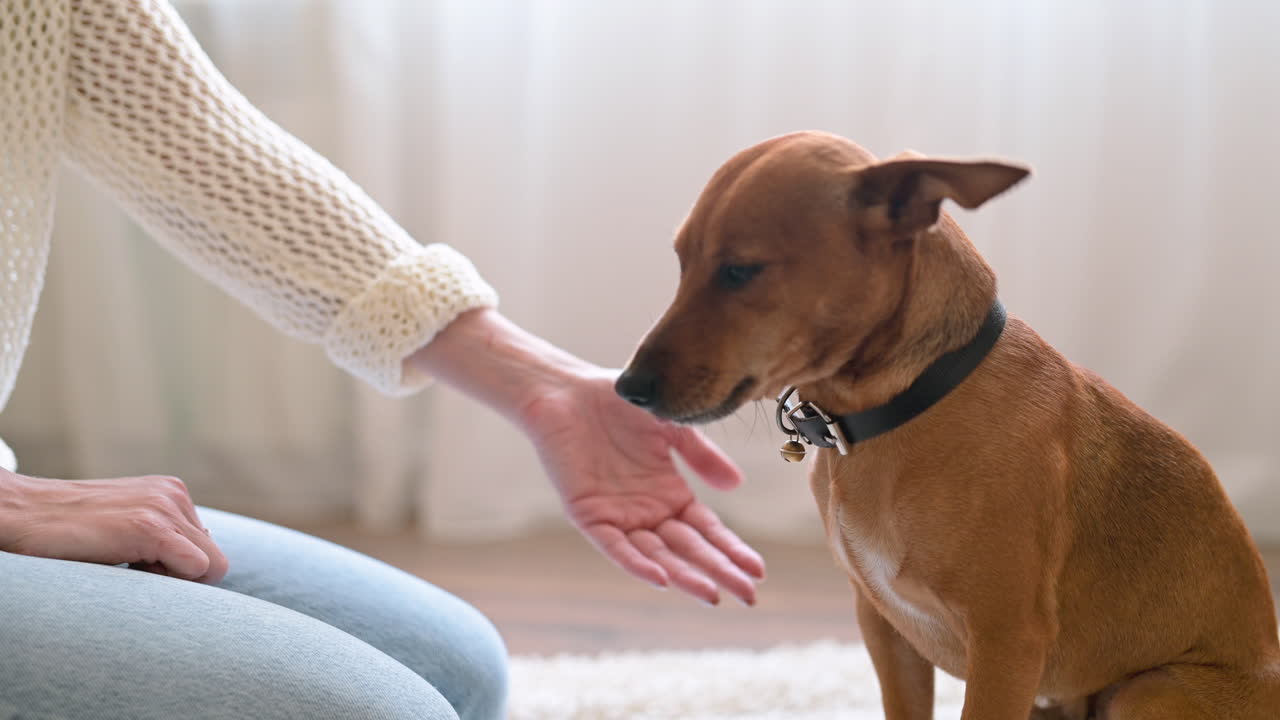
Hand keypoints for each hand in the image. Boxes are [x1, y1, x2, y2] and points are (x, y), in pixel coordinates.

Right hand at [0, 470, 227, 582]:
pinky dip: (170, 581)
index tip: (140, 566)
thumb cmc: (66, 532)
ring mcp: (165, 506)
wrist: (17, 515)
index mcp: (171, 493)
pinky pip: (197, 568)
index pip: (208, 550)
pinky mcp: (151, 525)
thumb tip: (198, 568)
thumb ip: (161, 539)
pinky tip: (128, 566)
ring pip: (210, 568)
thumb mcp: (124, 527)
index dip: (179, 571)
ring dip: (171, 580)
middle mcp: (175, 494)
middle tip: (133, 570)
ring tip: (125, 563)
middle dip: (180, 578)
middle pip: (215, 562)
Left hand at [519, 370, 765, 605]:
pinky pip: (614, 546)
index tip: (758, 571)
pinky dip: (636, 564)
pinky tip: (660, 578)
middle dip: (719, 572)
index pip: (707, 530)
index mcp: (669, 493)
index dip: (732, 550)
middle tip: (749, 597)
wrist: (567, 390)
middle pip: (689, 549)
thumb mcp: (672, 427)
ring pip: (656, 555)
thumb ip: (701, 456)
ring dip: (683, 576)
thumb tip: (736, 485)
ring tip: (712, 595)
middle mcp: (647, 512)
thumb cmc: (617, 403)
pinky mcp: (588, 515)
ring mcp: (619, 516)